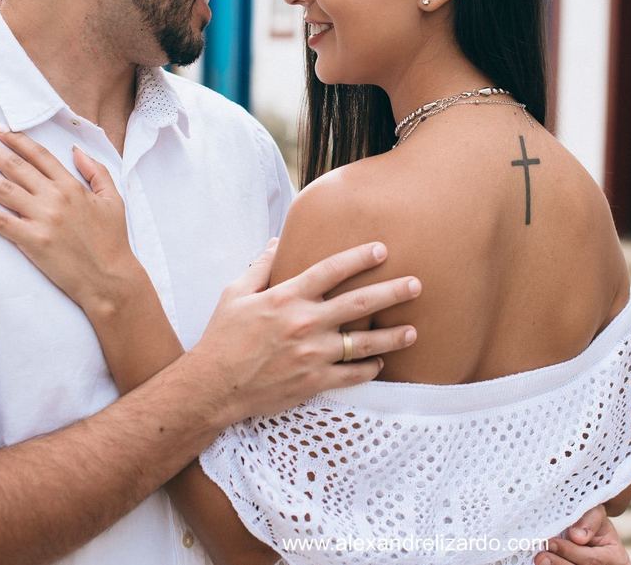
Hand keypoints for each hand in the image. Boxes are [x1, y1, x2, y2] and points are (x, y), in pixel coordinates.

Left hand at [0, 124, 144, 314]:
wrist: (109, 278)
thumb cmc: (112, 241)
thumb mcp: (113, 200)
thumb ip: (96, 172)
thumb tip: (76, 150)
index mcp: (72, 186)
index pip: (38, 155)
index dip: (16, 139)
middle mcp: (55, 198)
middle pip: (14, 166)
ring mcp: (42, 219)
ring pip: (1, 189)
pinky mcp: (32, 241)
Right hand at [191, 239, 420, 424]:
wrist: (213, 386)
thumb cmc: (222, 337)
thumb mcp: (235, 294)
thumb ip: (260, 267)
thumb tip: (275, 242)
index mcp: (286, 297)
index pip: (331, 270)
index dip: (359, 258)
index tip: (383, 250)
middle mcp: (304, 323)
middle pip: (359, 303)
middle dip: (392, 292)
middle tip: (417, 285)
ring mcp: (312, 354)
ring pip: (363, 343)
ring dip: (392, 337)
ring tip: (412, 331)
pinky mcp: (313, 381)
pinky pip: (351, 375)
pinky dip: (368, 369)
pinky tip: (380, 363)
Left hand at [534, 505, 629, 564]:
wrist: (593, 537)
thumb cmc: (594, 524)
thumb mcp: (596, 516)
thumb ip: (589, 520)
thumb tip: (576, 535)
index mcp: (616, 558)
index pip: (592, 559)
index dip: (570, 551)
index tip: (552, 542)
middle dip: (559, 563)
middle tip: (540, 556)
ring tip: (540, 559)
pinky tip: (545, 562)